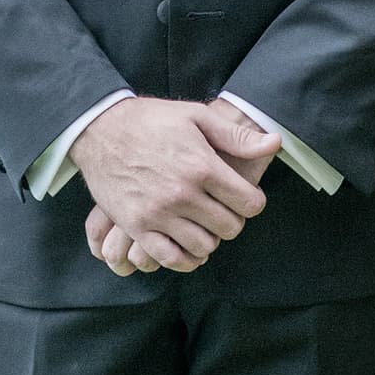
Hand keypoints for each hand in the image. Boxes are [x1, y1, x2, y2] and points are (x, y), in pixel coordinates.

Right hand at [74, 96, 278, 275]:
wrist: (99, 129)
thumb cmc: (150, 120)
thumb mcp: (195, 116)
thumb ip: (235, 136)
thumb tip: (274, 143)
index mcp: (201, 166)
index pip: (249, 203)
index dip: (252, 201)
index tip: (243, 196)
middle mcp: (181, 193)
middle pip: (229, 227)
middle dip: (232, 219)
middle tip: (223, 209)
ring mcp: (157, 213)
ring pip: (203, 246)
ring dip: (209, 238)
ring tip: (203, 223)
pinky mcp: (136, 226)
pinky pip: (170, 258)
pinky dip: (184, 257)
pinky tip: (186, 244)